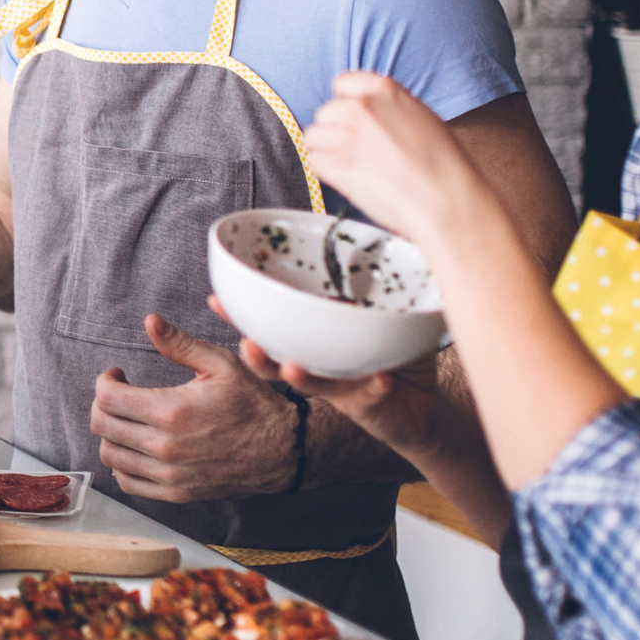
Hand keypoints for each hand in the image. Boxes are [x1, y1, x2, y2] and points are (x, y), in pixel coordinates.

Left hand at [89, 313, 296, 501]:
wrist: (283, 450)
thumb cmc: (253, 404)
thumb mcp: (221, 364)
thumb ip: (180, 343)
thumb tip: (150, 321)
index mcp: (171, 411)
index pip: (108, 398)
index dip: (105, 381)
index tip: (117, 375)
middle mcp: (165, 447)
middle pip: (102, 425)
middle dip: (103, 404)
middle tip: (119, 394)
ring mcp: (168, 475)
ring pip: (110, 455)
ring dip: (111, 433)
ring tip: (128, 419)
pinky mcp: (175, 494)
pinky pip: (127, 482)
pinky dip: (122, 464)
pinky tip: (136, 446)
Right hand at [216, 294, 445, 461]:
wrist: (423, 408)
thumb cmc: (396, 354)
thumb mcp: (385, 310)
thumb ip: (374, 281)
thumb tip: (378, 232)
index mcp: (310, 341)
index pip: (270, 326)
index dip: (240, 316)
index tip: (216, 299)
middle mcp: (318, 365)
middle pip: (275, 361)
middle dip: (256, 354)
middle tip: (248, 343)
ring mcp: (340, 388)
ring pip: (312, 384)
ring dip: (301, 377)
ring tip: (293, 368)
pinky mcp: (367, 406)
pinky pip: (370, 395)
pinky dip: (374, 388)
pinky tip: (382, 379)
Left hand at [305, 73, 481, 246]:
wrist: (446, 202)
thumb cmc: (443, 166)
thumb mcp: (420, 117)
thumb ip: (388, 107)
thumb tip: (370, 111)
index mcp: (384, 90)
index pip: (343, 83)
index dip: (346, 103)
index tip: (354, 119)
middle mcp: (360, 107)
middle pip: (326, 112)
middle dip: (337, 130)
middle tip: (360, 152)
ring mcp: (344, 135)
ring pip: (314, 137)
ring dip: (328, 151)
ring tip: (357, 168)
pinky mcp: (335, 164)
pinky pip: (315, 162)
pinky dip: (328, 173)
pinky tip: (352, 180)